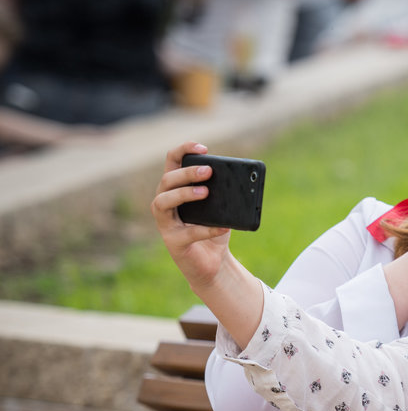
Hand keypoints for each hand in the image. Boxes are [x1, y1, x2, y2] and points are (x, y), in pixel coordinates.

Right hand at [151, 141, 232, 291]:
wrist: (214, 263)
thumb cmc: (213, 230)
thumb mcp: (222, 208)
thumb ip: (226, 193)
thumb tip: (241, 181)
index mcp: (175, 189)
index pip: (172, 162)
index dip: (183, 150)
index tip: (202, 147)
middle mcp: (164, 202)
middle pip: (167, 180)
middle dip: (187, 173)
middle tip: (208, 171)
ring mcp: (165, 223)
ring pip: (163, 202)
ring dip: (184, 194)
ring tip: (205, 192)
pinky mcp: (173, 243)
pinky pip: (187, 233)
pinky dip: (207, 229)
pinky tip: (224, 227)